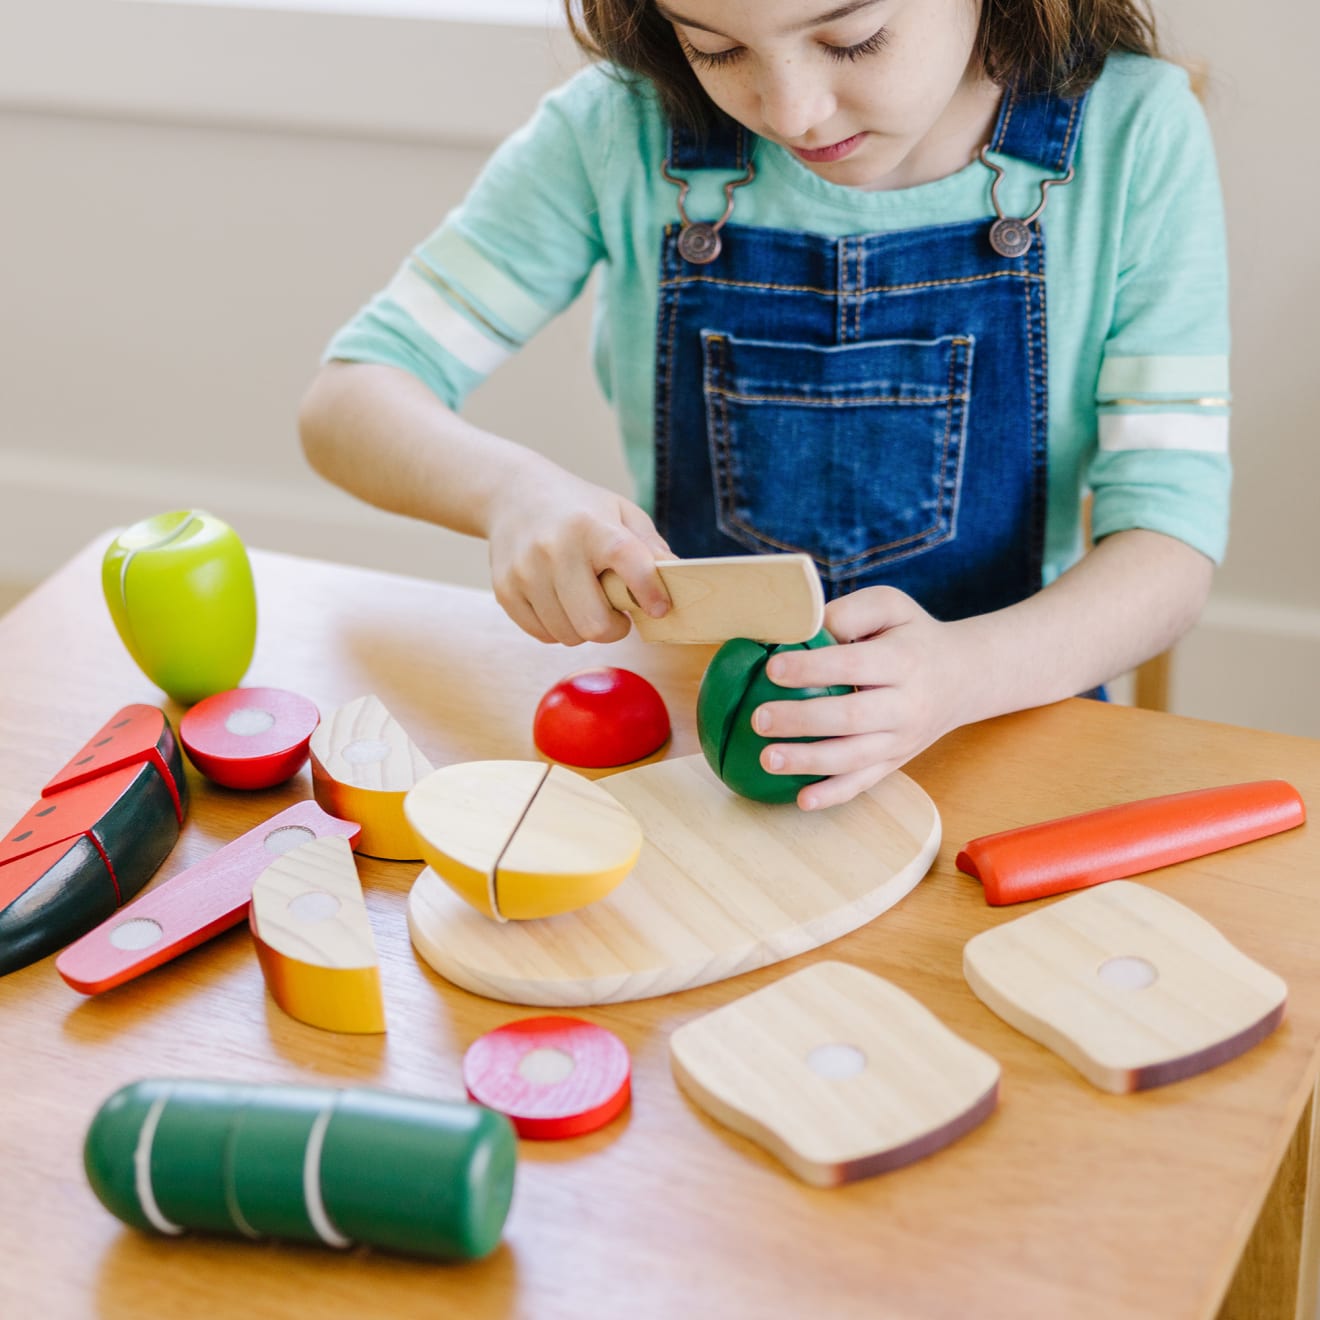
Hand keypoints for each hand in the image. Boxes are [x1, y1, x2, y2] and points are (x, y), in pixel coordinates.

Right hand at [485, 457, 672, 644]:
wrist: (512, 495)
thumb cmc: (578, 509)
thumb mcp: (620, 512)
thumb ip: (650, 547)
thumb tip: (679, 581)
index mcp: (591, 526)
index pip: (627, 561)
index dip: (648, 590)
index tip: (660, 608)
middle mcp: (555, 548)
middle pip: (594, 623)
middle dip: (614, 628)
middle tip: (617, 615)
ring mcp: (525, 572)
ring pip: (568, 635)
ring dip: (585, 628)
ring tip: (586, 603)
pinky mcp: (505, 590)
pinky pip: (543, 635)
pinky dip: (558, 628)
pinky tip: (561, 603)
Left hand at [750, 586, 972, 809]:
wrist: (962, 677)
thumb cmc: (911, 636)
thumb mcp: (891, 607)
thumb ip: (850, 612)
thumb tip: (806, 632)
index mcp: (904, 660)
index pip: (852, 665)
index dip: (811, 669)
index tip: (772, 669)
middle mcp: (906, 705)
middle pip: (851, 717)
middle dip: (802, 720)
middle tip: (759, 719)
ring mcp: (901, 740)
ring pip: (854, 757)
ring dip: (808, 762)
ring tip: (767, 759)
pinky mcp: (894, 762)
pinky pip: (863, 783)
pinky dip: (833, 795)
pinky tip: (801, 800)